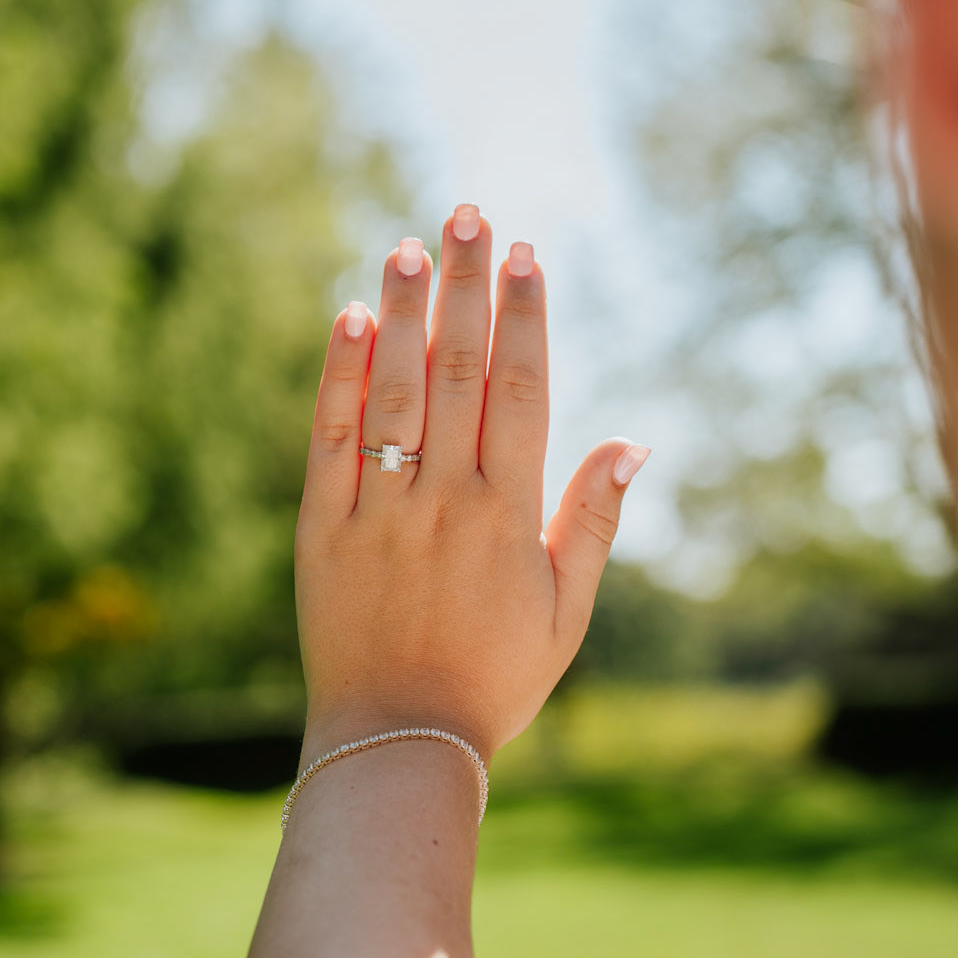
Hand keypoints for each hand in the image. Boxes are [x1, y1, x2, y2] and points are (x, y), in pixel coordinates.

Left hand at [294, 206, 648, 761]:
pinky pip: (330, 441)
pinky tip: (348, 319)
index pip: (521, 390)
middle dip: (465, 287)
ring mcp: (380, 512)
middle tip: (468, 213)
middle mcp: (445, 501)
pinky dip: (339, 379)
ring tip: (410, 244)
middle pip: (457, 372)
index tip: (526, 254)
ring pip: (394, 393)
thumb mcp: (567, 610)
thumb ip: (593, 518)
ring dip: (404, 315)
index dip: (524, 316)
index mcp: (508, 515)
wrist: (398, 743)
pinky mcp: (322, 529)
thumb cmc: (494, 679)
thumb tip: (634, 439)